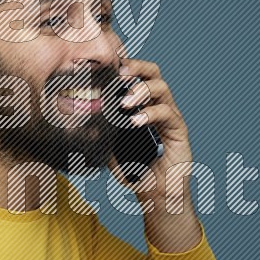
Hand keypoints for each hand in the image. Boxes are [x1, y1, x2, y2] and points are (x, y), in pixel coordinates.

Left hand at [108, 58, 192, 204]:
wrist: (156, 196)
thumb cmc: (135, 172)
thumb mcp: (111, 148)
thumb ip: (102, 131)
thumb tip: (80, 117)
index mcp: (143, 105)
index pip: (137, 76)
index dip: (125, 66)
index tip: (107, 63)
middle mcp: (158, 106)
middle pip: (153, 73)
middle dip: (136, 67)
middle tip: (119, 73)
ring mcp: (170, 117)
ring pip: (162, 88)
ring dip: (141, 90)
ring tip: (124, 103)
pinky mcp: (179, 130)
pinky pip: (167, 113)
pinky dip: (150, 113)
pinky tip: (135, 121)